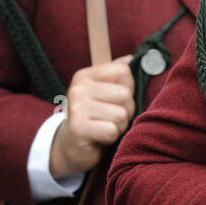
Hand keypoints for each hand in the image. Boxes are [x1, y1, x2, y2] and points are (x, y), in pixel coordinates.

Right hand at [48, 56, 134, 178]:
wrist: (72, 147)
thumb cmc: (94, 117)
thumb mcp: (103, 92)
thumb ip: (117, 74)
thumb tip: (133, 58)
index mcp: (85, 75)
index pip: (123, 71)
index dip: (128, 88)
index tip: (115, 100)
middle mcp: (78, 88)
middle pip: (125, 94)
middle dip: (126, 110)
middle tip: (110, 118)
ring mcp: (77, 107)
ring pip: (121, 114)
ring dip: (119, 126)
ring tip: (104, 127)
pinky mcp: (79, 128)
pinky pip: (112, 130)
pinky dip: (111, 137)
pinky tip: (100, 137)